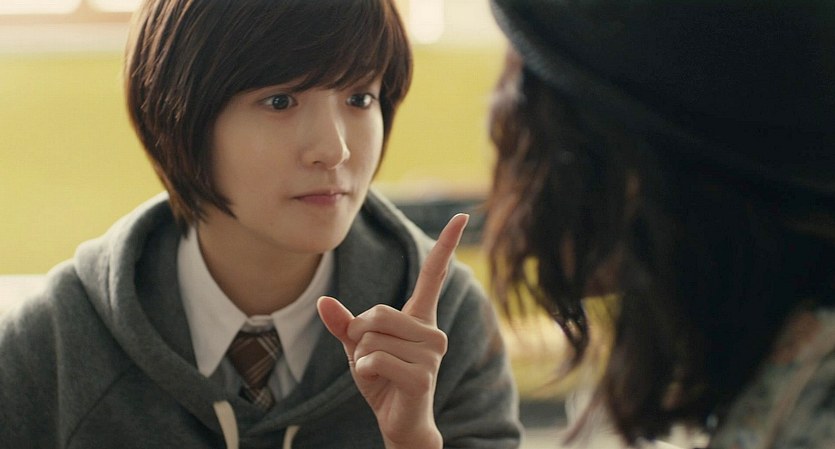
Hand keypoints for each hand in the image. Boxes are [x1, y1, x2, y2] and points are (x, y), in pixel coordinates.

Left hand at [317, 213, 468, 448]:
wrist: (399, 422)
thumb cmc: (382, 381)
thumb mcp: (358, 348)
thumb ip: (344, 324)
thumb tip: (322, 301)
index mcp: (421, 318)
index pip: (433, 275)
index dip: (446, 245)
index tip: (461, 217)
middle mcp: (432, 331)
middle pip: (376, 313)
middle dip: (359, 336)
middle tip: (370, 357)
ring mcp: (431, 353)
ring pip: (372, 338)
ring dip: (361, 357)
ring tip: (379, 373)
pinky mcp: (422, 376)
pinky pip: (375, 359)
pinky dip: (363, 371)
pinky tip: (377, 382)